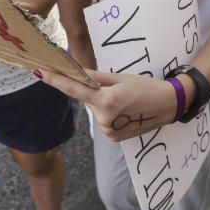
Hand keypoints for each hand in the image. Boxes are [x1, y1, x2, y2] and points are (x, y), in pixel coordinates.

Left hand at [36, 68, 175, 140]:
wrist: (169, 106)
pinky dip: (108, 112)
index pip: (74, 89)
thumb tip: (75, 72)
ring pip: (95, 109)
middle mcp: (104, 119)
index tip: (40, 72)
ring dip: (102, 102)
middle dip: (93, 91)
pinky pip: (102, 120)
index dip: (55, 80)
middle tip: (115, 86)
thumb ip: (96, 77)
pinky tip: (124, 110)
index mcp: (106, 101)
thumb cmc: (146, 87)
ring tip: (124, 100)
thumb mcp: (121, 78)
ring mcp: (108, 130)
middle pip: (87, 99)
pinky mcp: (112, 137)